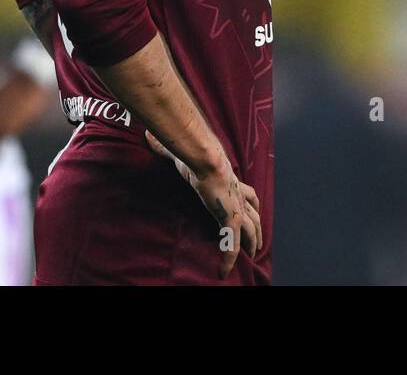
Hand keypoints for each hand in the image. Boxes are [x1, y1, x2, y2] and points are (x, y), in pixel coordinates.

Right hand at [146, 130, 261, 278]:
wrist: (203, 157)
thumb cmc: (195, 153)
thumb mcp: (181, 152)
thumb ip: (167, 147)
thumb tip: (148, 135)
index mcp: (230, 180)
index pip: (247, 193)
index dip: (251, 203)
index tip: (254, 210)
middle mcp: (237, 194)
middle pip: (254, 213)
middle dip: (258, 227)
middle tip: (259, 241)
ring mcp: (235, 206)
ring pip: (250, 230)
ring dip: (252, 243)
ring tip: (253, 256)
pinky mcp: (229, 218)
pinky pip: (232, 244)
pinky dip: (228, 259)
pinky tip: (224, 271)